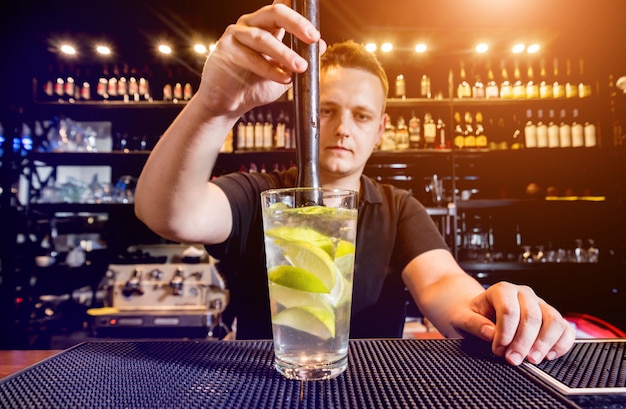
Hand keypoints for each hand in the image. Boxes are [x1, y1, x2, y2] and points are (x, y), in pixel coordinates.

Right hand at [197, 0, 325, 116]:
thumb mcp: (285, 73)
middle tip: (313, 38)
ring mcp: (236, 35)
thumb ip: (301, 58)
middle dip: (296, 24)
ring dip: (284, 54)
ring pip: (262, 38)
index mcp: (266, 25)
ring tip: (300, 67)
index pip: (282, 8)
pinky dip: (270, 70)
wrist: (229, 105)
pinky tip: (284, 79)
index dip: (297, 9)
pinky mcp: (225, 50)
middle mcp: (250, 24)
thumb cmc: (255, 86)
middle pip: (274, 13)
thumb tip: (321, 45)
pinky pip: (250, 57)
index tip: (314, 20)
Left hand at [452, 281, 575, 365]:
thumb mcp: (462, 317)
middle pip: (532, 317)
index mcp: (502, 290)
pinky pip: (565, 328)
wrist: (478, 311)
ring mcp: (540, 304)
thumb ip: (474, 324)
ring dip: (544, 344)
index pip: (509, 310)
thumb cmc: (471, 313)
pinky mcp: (551, 317)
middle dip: (523, 342)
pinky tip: (548, 355)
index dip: (505, 333)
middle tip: (513, 360)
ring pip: (553, 321)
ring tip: (531, 360)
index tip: (498, 349)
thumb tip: (490, 333)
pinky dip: (561, 343)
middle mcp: (524, 294)